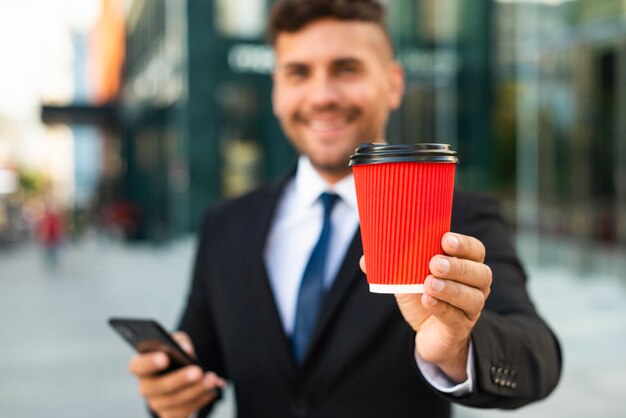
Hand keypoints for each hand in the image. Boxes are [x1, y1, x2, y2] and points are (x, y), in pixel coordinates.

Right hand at [128, 331, 225, 417]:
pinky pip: (184, 412)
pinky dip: (201, 400)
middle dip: (179, 379)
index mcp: (141, 366)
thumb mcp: (176, 342)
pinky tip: (214, 390)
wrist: (181, 374)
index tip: (165, 358)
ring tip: (212, 379)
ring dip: (195, 390)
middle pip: (156, 387)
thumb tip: (185, 348)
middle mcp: (146, 387)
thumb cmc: (175, 354)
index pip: (137, 367)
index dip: (149, 363)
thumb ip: (179, 340)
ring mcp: (157, 404)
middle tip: (197, 371)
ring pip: (173, 402)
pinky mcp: (170, 414)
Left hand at [360, 232, 491, 382]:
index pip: (475, 250)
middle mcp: (476, 285)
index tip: (445, 239)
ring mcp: (472, 308)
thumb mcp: (407, 277)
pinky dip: (441, 308)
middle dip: (457, 266)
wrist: (428, 333)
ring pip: (473, 297)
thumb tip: (365, 259)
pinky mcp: (460, 328)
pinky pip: (456, 317)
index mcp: (466, 264)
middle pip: (480, 272)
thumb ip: (391, 265)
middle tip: (434, 263)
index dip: (463, 244)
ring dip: (451, 289)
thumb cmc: (422, 295)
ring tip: (429, 284)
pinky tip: (427, 301)